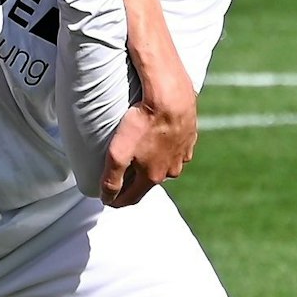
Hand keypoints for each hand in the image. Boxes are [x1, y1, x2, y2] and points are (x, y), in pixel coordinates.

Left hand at [96, 91, 197, 207]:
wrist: (170, 96)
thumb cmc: (142, 123)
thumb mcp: (118, 153)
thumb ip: (111, 179)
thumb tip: (107, 199)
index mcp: (153, 177)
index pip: (132, 197)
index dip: (117, 200)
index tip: (107, 199)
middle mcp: (172, 170)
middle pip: (148, 181)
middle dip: (133, 181)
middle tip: (119, 173)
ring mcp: (183, 154)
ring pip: (164, 164)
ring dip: (151, 162)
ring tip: (137, 152)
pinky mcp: (190, 137)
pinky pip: (175, 148)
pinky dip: (164, 147)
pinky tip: (155, 136)